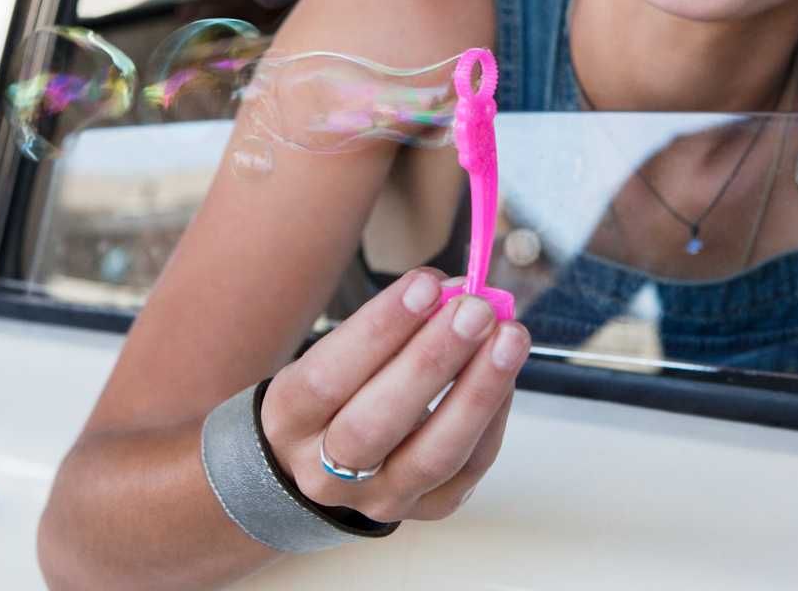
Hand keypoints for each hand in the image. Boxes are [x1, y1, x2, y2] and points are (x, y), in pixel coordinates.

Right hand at [260, 268, 529, 522]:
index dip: (380, 329)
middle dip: (433, 360)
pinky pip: (467, 472)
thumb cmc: (334, 392)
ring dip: (478, 392)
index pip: (328, 376)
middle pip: (377, 423)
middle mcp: (323, 471)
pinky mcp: (423, 512)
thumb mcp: (334, 353)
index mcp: (288, 419)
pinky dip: (493, 419)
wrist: (321, 465)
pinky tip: (506, 375)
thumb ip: (388, 324)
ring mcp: (376, 500)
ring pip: (431, 456)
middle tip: (476, 310)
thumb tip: (452, 290)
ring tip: (509, 338)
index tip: (426, 285)